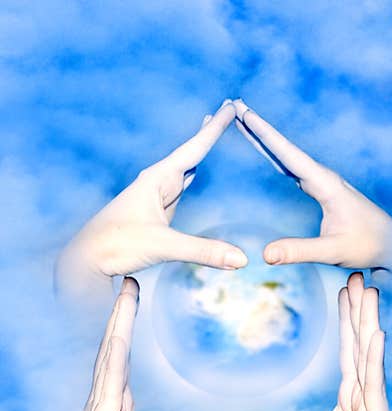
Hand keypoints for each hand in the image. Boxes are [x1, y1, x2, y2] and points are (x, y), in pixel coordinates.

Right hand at [49, 278, 234, 410]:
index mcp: (120, 403)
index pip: (125, 354)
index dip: (129, 324)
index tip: (136, 295)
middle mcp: (106, 402)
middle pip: (114, 348)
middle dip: (120, 315)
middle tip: (128, 280)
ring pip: (108, 361)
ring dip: (115, 329)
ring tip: (122, 299)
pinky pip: (105, 390)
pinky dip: (111, 364)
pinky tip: (116, 344)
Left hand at [55, 101, 247, 307]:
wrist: (86, 259)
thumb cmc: (116, 246)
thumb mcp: (163, 246)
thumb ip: (203, 250)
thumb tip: (242, 259)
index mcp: (157, 179)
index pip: (194, 149)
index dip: (214, 128)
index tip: (231, 106)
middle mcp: (157, 183)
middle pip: (191, 151)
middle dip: (209, 132)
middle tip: (226, 109)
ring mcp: (156, 197)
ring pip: (185, 166)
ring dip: (200, 151)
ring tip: (210, 131)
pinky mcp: (157, 212)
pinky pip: (181, 185)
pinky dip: (192, 173)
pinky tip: (193, 172)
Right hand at [232, 99, 391, 281]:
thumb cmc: (368, 246)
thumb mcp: (333, 251)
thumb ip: (299, 251)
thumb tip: (266, 254)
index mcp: (326, 185)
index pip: (289, 155)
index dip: (265, 134)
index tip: (246, 113)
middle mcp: (324, 177)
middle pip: (285, 149)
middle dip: (260, 128)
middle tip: (235, 104)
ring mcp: (324, 182)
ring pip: (288, 156)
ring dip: (266, 139)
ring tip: (243, 120)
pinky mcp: (323, 189)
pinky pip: (293, 167)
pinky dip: (276, 155)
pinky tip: (266, 150)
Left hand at [236, 273, 391, 410]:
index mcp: (350, 396)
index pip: (347, 349)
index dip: (346, 320)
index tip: (344, 289)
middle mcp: (365, 393)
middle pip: (360, 342)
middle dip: (360, 310)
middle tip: (360, 276)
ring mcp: (374, 403)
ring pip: (370, 354)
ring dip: (370, 321)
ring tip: (371, 291)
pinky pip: (376, 381)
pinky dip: (376, 356)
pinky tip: (377, 333)